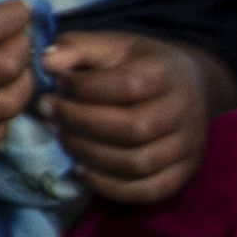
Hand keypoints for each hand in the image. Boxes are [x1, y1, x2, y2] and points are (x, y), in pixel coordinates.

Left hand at [41, 28, 212, 209]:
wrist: (189, 85)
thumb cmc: (140, 65)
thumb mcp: (112, 45)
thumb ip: (78, 47)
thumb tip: (46, 62)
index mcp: (167, 73)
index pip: (127, 86)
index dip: (83, 88)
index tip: (55, 86)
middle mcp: (184, 112)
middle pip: (133, 128)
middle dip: (81, 124)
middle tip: (50, 115)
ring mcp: (188, 146)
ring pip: (138, 162)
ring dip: (89, 154)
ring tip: (62, 138)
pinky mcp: (184, 173)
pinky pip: (148, 190)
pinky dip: (109, 186)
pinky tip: (81, 168)